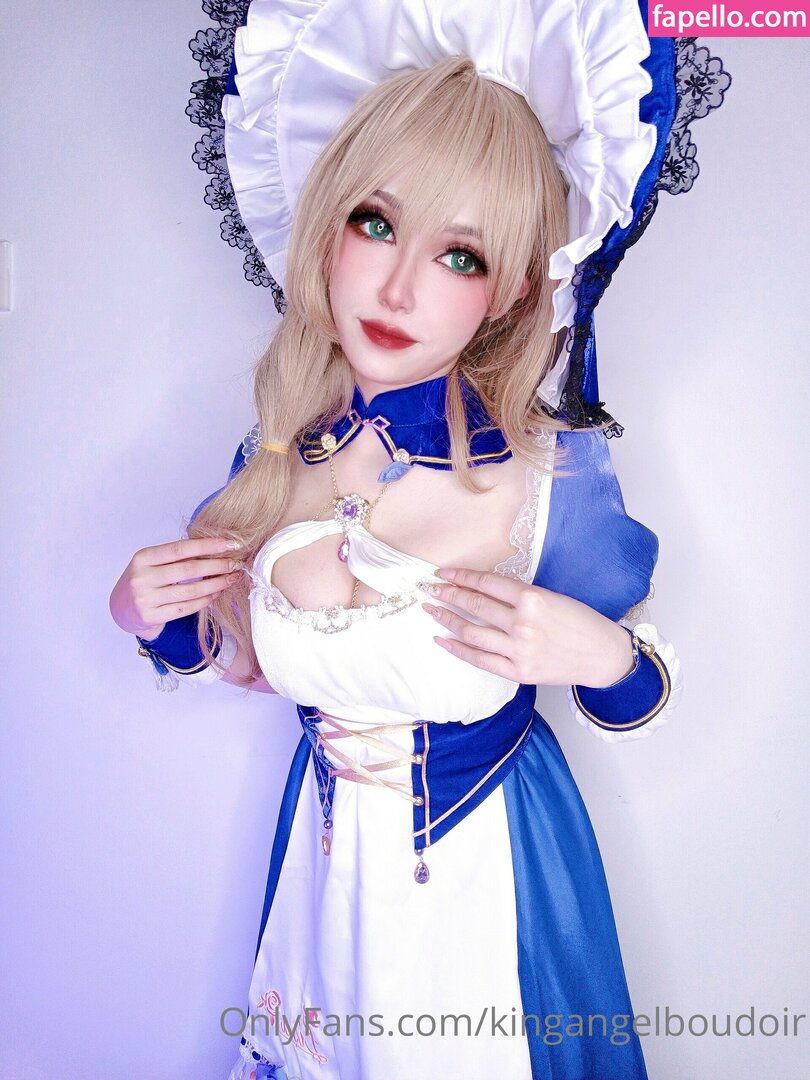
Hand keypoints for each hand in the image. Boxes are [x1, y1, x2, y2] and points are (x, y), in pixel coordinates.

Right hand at [109, 537, 244, 638]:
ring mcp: (145, 599)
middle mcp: (142, 577)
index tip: (231, 544)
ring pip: (190, 591)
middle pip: (188, 570)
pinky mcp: (151, 616)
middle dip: (217, 566)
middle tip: (236, 564)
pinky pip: (186, 608)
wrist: (122, 608)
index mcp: (143, 557)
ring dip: (216, 584)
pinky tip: (216, 593)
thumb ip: (176, 556)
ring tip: (231, 578)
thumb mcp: (152, 562)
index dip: (208, 546)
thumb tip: (216, 548)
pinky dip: (205, 600)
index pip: (180, 548)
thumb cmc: (144, 579)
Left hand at [419, 567, 634, 687]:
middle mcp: (522, 623)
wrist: (603, 656)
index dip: (461, 576)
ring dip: (447, 619)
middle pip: (475, 605)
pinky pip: (480, 659)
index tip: (443, 573)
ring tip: (432, 610)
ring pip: (472, 631)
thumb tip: (484, 590)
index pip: (487, 583)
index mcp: (532, 598)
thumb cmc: (581, 623)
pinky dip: (458, 649)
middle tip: (429, 588)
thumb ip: (520, 595)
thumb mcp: (552, 597)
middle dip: (448, 594)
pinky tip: (443, 640)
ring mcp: (519, 649)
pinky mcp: (518, 671)